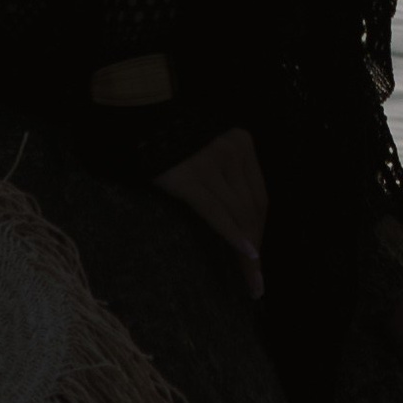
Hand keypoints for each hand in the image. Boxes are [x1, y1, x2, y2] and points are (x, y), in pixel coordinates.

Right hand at [156, 126, 267, 300]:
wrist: (141, 122)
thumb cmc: (176, 142)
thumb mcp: (212, 150)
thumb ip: (229, 175)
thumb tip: (244, 220)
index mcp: (242, 144)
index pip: (259, 196)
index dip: (261, 231)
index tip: (260, 259)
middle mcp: (232, 151)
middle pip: (252, 208)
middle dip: (257, 246)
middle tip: (257, 280)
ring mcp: (211, 163)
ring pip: (239, 213)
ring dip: (248, 251)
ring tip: (251, 279)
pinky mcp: (188, 177)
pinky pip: (215, 211)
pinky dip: (232, 235)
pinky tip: (245, 253)